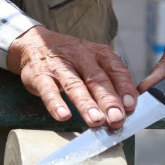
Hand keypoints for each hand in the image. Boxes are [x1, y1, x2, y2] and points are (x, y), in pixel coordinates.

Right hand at [7, 25, 138, 127]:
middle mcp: (80, 57)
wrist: (33, 43)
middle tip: (116, 118)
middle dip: (108, 100)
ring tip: (96, 120)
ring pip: (75, 86)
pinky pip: (49, 90)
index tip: (131, 106)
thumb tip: (127, 107)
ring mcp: (59, 66)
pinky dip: (56, 104)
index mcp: (98, 53)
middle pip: (97, 79)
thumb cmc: (70, 58)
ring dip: (86, 104)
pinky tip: (63, 116)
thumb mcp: (92, 61)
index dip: (125, 88)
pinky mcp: (40, 76)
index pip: (116, 70)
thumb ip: (109, 81)